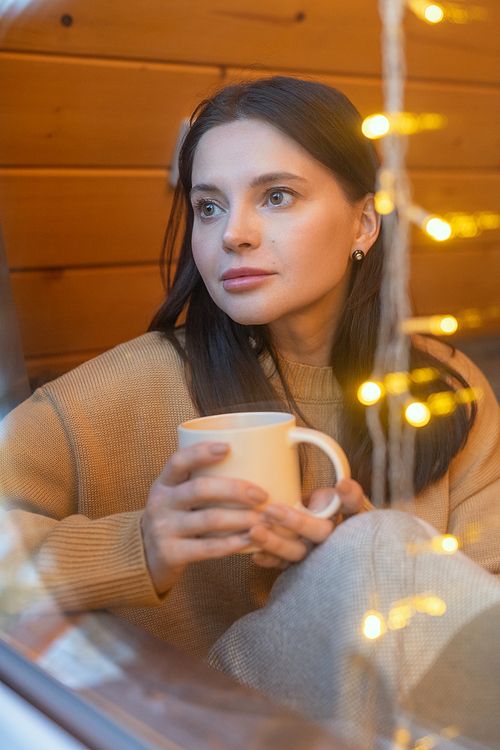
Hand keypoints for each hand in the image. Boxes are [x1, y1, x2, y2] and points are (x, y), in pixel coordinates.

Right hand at [141, 442, 266, 594]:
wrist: (145, 559)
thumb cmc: (173, 520)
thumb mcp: (175, 497)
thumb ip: (199, 482)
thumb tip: (248, 463)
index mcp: (163, 484)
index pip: (178, 461)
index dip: (201, 452)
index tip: (228, 447)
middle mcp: (160, 504)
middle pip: (200, 489)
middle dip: (236, 489)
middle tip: (262, 495)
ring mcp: (164, 529)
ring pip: (209, 518)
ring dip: (242, 518)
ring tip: (264, 519)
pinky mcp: (171, 554)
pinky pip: (208, 548)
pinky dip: (233, 543)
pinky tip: (250, 540)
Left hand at [248, 478, 365, 569]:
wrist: (307, 522)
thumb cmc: (316, 504)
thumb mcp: (325, 491)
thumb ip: (328, 487)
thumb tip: (333, 478)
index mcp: (343, 510)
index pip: (353, 502)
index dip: (350, 495)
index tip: (341, 484)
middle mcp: (332, 534)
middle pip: (322, 532)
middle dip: (297, 522)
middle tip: (271, 510)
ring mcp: (315, 550)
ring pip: (300, 551)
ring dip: (276, 543)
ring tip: (254, 531)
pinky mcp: (297, 562)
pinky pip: (284, 564)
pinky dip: (269, 560)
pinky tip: (255, 554)